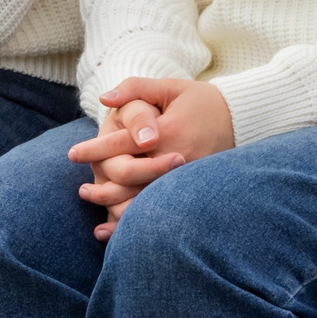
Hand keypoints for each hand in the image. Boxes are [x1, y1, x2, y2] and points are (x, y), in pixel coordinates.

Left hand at [67, 78, 236, 240]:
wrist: (243, 120)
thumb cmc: (202, 101)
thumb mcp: (170, 87)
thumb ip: (135, 89)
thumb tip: (104, 99)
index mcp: (168, 131)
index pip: (123, 143)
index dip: (94, 150)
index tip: (72, 154)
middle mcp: (178, 158)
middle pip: (132, 178)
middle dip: (103, 187)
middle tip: (82, 190)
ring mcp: (187, 179)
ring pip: (147, 200)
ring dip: (118, 207)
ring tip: (99, 210)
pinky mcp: (195, 192)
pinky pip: (163, 209)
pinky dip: (139, 222)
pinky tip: (119, 230)